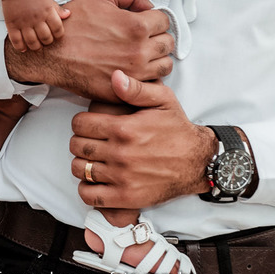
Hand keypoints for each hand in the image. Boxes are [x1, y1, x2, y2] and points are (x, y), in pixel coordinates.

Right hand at [1, 0, 68, 51]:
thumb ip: (57, 8)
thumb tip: (68, 15)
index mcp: (47, 11)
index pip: (58, 29)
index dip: (59, 35)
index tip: (56, 35)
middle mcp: (36, 18)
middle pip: (46, 38)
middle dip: (47, 42)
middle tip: (45, 40)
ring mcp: (24, 22)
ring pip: (32, 42)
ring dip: (35, 47)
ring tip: (36, 45)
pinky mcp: (12, 24)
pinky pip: (16, 40)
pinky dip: (20, 47)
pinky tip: (23, 48)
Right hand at [5, 0, 173, 100]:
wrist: (52, 54)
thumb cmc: (74, 24)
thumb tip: (148, 5)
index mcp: (136, 26)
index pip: (164, 21)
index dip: (154, 18)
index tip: (145, 21)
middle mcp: (139, 51)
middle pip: (168, 44)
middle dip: (158, 37)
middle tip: (144, 36)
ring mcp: (133, 73)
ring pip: (165, 66)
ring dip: (157, 58)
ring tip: (142, 53)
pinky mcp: (125, 90)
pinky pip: (151, 85)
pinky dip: (147, 77)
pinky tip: (134, 68)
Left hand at [69, 71, 215, 208]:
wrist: (197, 161)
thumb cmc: (178, 129)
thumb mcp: (163, 99)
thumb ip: (136, 88)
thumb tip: (114, 76)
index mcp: (124, 128)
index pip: (80, 124)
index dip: (81, 122)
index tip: (89, 125)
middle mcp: (120, 153)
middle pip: (77, 146)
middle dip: (80, 141)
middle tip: (90, 141)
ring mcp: (122, 177)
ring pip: (80, 170)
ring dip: (82, 163)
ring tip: (93, 159)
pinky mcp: (126, 197)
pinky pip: (90, 195)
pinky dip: (87, 188)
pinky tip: (96, 180)